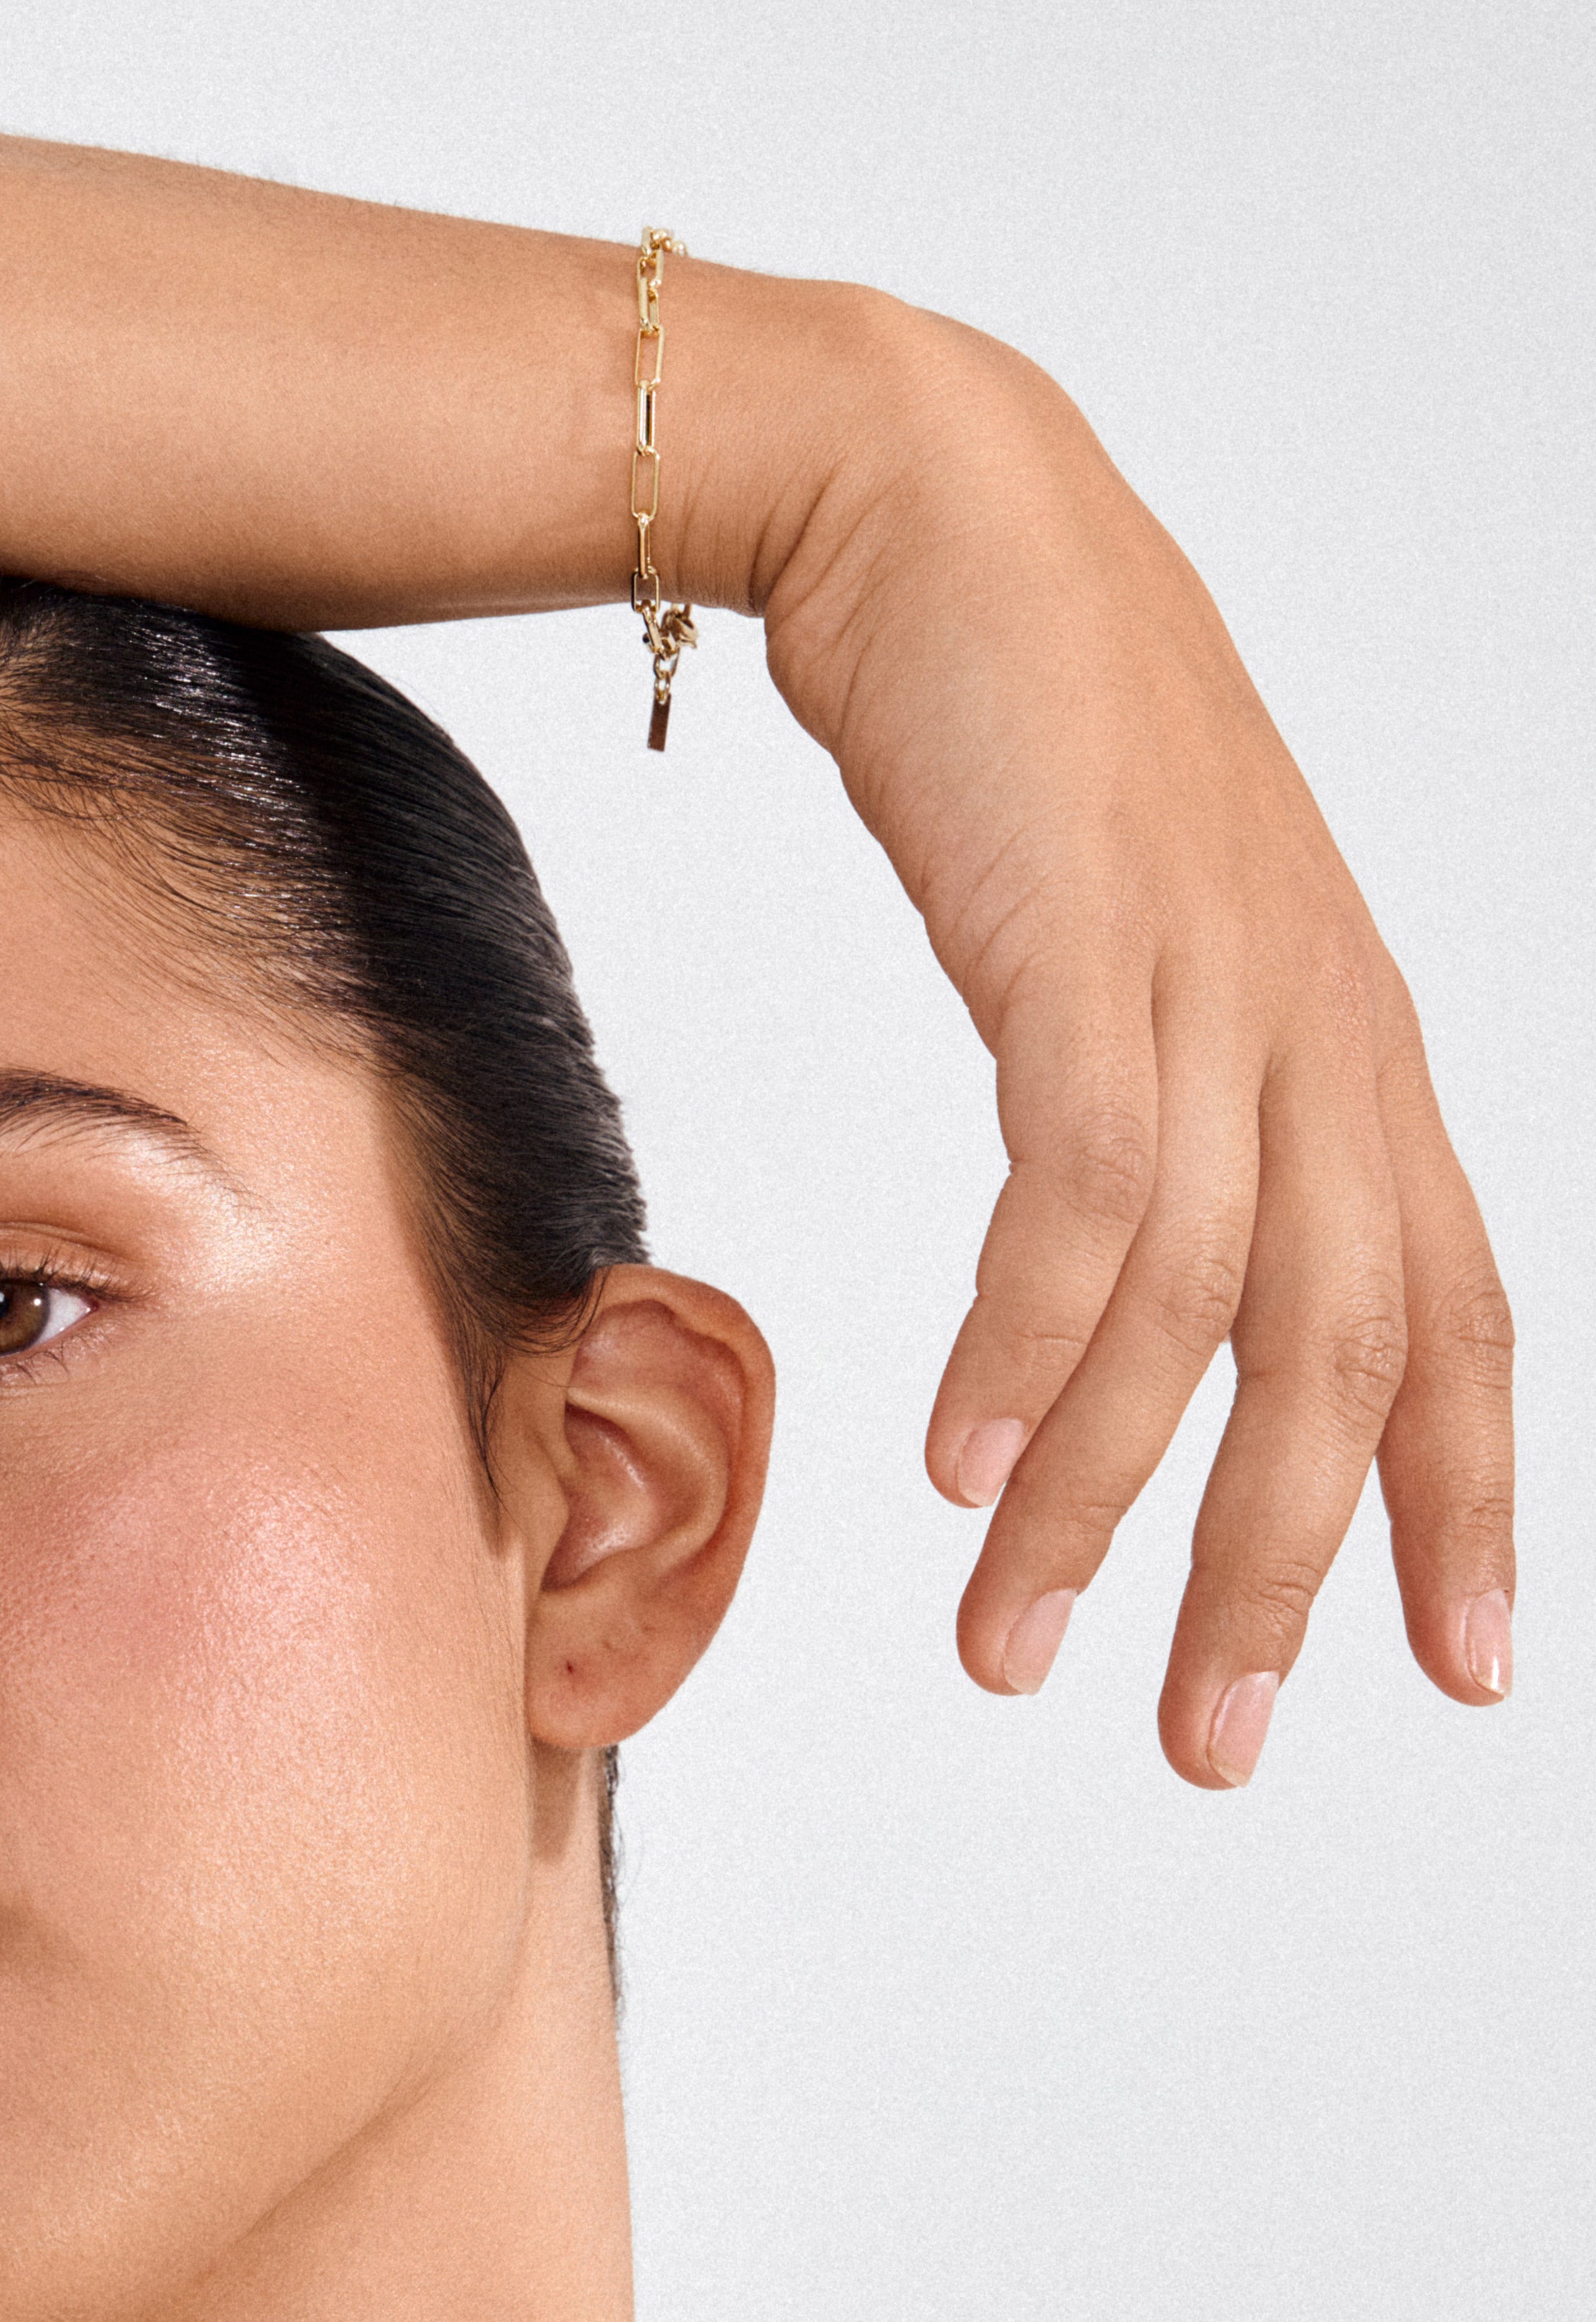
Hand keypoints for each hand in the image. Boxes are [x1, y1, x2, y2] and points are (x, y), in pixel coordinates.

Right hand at [756, 303, 1513, 1784]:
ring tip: (1010, 1648)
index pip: (1451, 1303)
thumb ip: (1157, 1069)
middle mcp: (1314, 1022)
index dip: (1465, 1496)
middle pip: (1352, 1350)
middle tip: (1213, 1744)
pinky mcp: (1087, 947)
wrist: (934, 499)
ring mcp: (1213, 980)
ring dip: (1106, 1503)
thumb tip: (1116, 1230)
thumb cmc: (1013, 715)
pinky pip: (1085, 1194)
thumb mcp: (1126, 921)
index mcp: (1339, 1029)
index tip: (1456, 1667)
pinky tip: (965, 1466)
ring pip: (1204, 1305)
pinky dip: (1032, 1348)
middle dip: (1289, 1569)